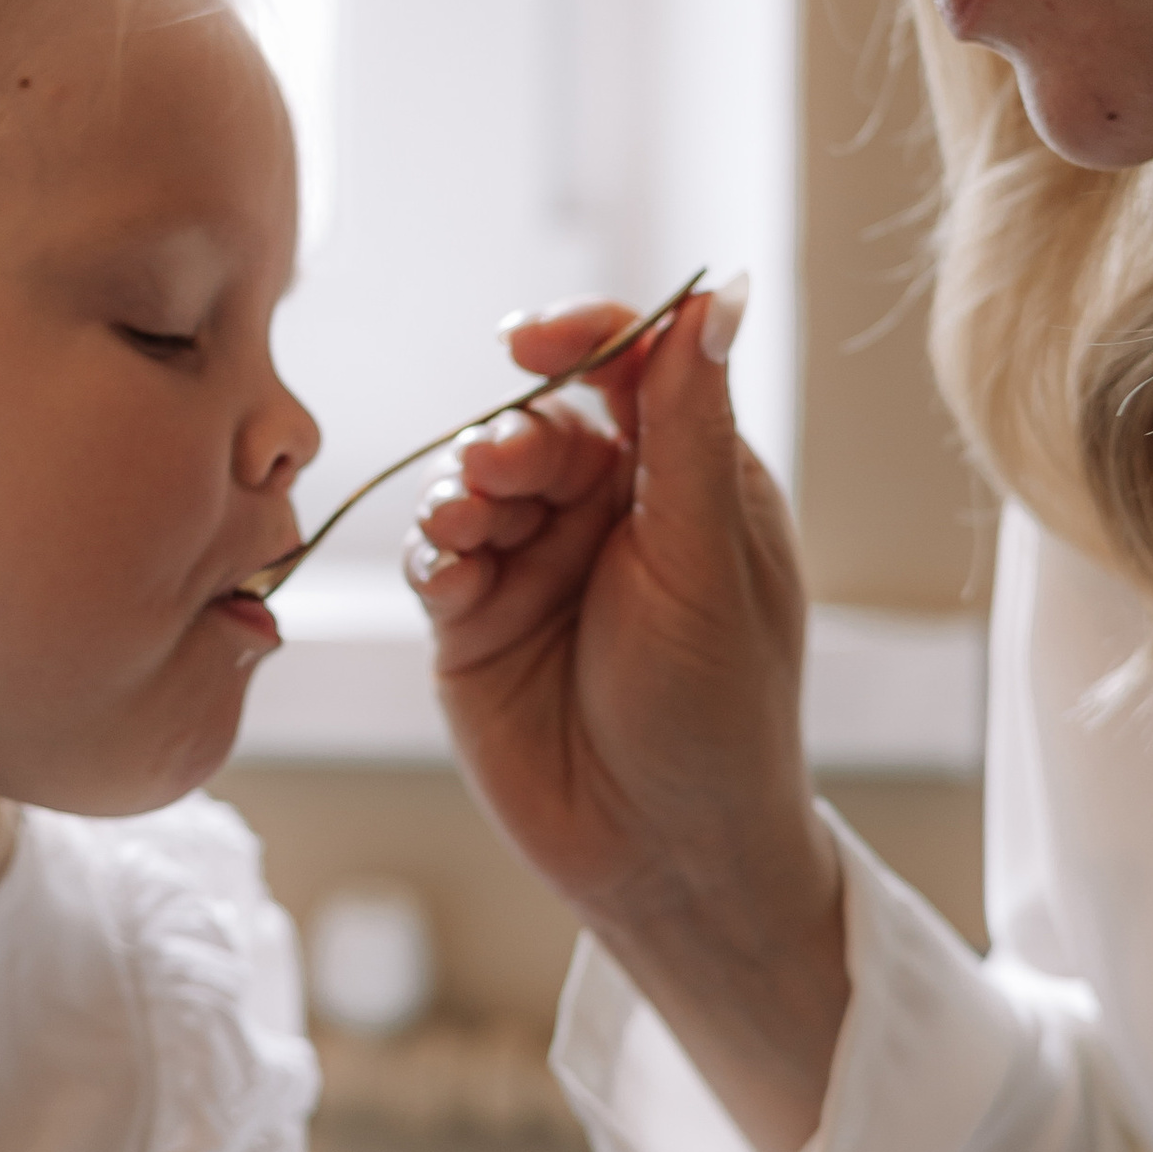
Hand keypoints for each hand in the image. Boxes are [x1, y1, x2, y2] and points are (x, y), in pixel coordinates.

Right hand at [406, 282, 846, 1151]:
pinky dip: (432, 549)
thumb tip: (720, 294)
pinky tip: (449, 574)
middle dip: (514, 433)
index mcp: (694, 481)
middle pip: (542, 418)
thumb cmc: (718, 715)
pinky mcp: (474, 620)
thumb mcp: (710, 563)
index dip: (585, 336)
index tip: (536, 339)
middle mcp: (612, 510)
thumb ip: (694, 427)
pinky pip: (434, 554)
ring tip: (468, 524)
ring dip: (463, 486)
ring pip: (476, 478)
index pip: (635, 367)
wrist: (665, 857)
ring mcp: (536, 563)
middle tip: (500, 469)